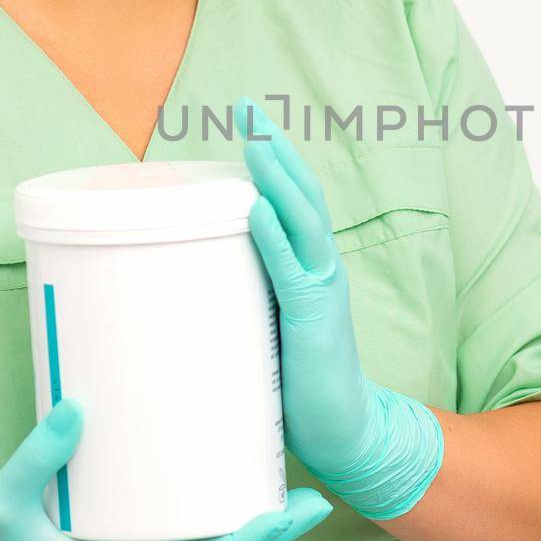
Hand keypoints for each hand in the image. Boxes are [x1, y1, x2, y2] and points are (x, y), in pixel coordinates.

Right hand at [0, 398, 331, 540]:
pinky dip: (195, 478)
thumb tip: (78, 406)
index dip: (261, 536)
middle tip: (314, 484)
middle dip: (270, 517)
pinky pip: (165, 499)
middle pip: (220, 536)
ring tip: (278, 454)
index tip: (302, 512)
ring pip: (198, 518)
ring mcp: (125, 529)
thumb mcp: (3, 501)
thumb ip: (38, 457)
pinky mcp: (108, 509)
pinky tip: (208, 444)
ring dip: (240, 495)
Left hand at [231, 96, 443, 520]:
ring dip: (278, 178)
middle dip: (275, 150)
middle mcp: (323, 269)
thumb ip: (245, 298)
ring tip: (255, 141)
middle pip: (302, 196)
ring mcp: (322, 291)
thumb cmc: (301, 385)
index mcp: (312, 269)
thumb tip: (193, 277)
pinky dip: (273, 235)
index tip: (249, 125)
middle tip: (248, 108)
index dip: (275, 163)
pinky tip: (258, 207)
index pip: (295, 203)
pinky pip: (291, 270)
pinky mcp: (313, 320)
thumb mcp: (267, 328)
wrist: (346, 432)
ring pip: (303, 220)